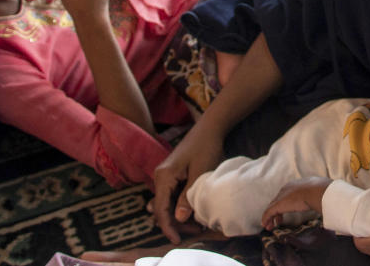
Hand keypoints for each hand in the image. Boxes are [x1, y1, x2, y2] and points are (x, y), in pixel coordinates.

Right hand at [152, 124, 225, 242]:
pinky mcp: (172, 175)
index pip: (160, 208)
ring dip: (179, 215)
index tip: (177, 240)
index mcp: (163, 176)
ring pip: (167, 203)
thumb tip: (178, 218)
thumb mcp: (200, 174)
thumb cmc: (206, 147)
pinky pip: (172, 195)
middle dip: (176, 223)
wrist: (209, 128)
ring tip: (197, 223)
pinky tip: (194, 210)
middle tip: (196, 231)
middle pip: (162, 208)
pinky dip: (181, 205)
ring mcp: (165, 176)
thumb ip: (188, 196)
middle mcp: (160, 177)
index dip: (167, 227)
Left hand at [262, 177, 330, 229]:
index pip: (284, 196)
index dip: (284, 206)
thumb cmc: (320, 191)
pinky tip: (266, 225)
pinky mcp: (278, 205)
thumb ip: (315, 195)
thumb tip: (324, 198)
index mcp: (294, 186)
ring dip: (270, 218)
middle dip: (276, 213)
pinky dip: (266, 219)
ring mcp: (281, 197)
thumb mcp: (316, 192)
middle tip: (277, 222)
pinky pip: (268, 213)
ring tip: (270, 226)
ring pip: (271, 208)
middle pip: (276, 202)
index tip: (285, 214)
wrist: (316, 191)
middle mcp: (285, 190)